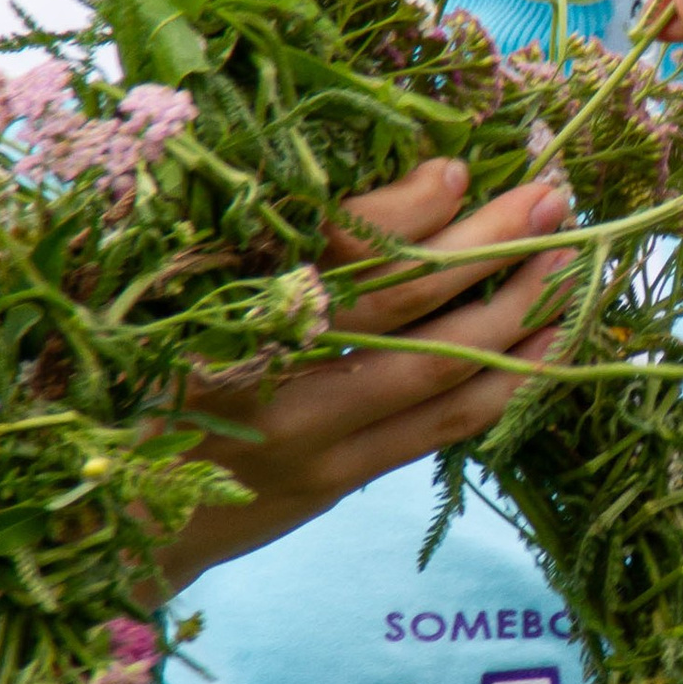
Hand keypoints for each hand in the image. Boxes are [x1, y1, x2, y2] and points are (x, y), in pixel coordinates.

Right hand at [148, 156, 576, 592]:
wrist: (113, 516)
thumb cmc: (135, 377)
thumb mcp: (158, 292)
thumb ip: (238, 239)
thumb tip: (354, 167)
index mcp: (215, 307)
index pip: (326, 250)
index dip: (400, 211)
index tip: (457, 168)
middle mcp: (265, 374)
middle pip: (403, 300)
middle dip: (489, 242)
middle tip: (553, 193)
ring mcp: (308, 437)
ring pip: (440, 367)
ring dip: (516, 307)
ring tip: (569, 258)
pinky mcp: (337, 479)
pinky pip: (442, 427)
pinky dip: (506, 380)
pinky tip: (551, 340)